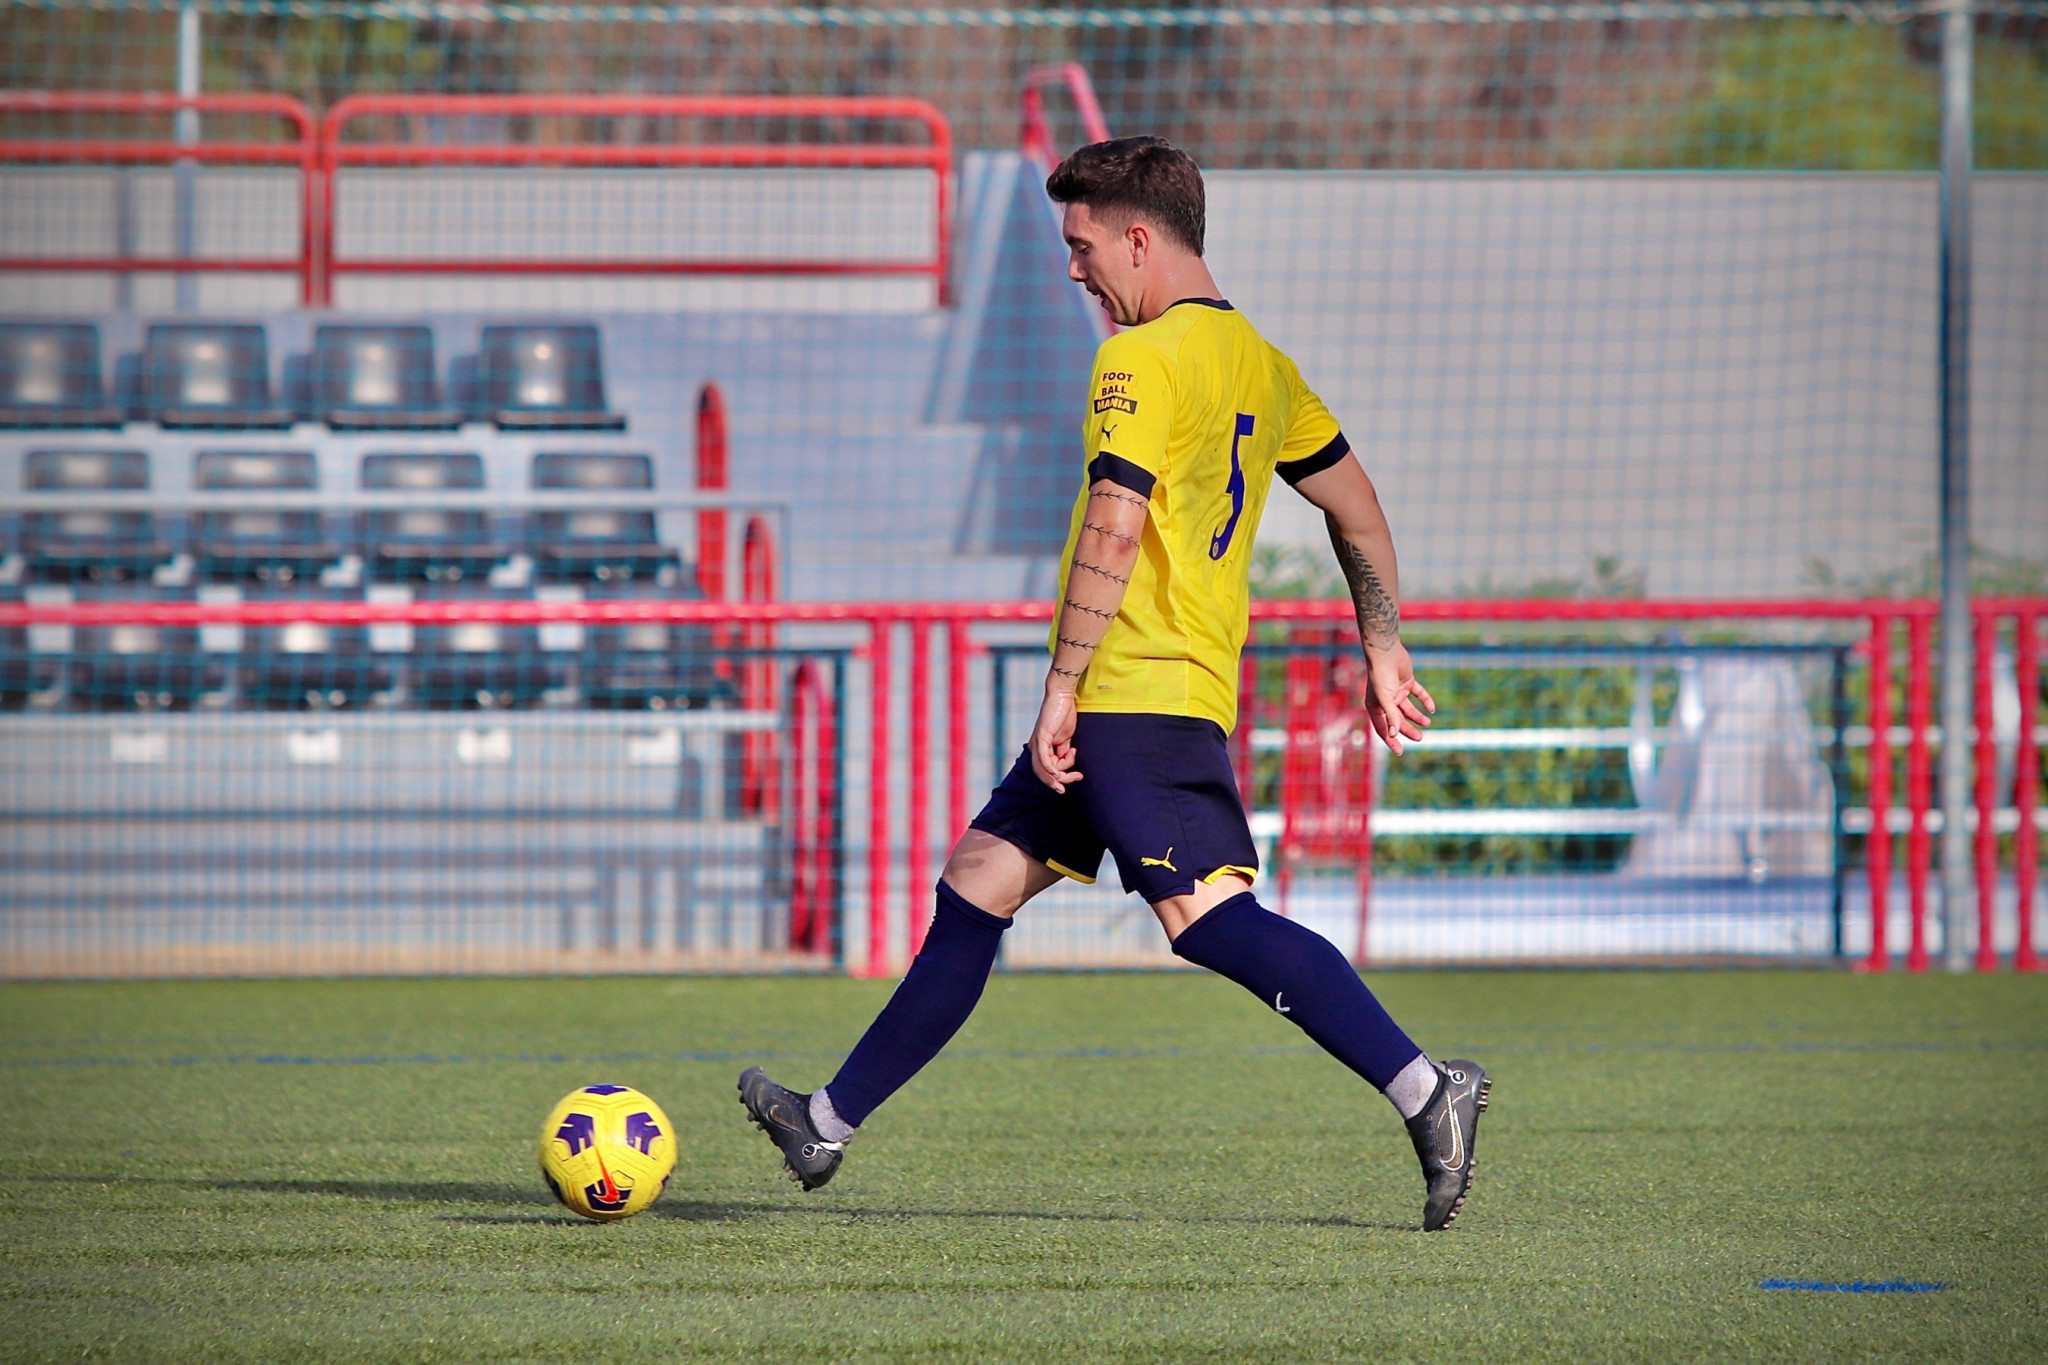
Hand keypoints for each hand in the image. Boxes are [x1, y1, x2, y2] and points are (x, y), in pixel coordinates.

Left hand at [1030, 684, 1081, 791]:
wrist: (1062, 696)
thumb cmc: (1064, 714)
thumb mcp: (1066, 738)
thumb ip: (1065, 751)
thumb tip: (1067, 762)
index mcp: (1041, 748)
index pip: (1045, 771)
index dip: (1057, 780)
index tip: (1074, 780)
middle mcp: (1036, 748)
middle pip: (1042, 774)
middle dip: (1058, 782)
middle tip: (1076, 779)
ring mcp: (1037, 742)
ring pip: (1043, 769)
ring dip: (1059, 775)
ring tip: (1075, 774)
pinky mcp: (1041, 737)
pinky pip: (1043, 758)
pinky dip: (1049, 768)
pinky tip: (1057, 774)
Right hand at [1364, 640, 1434, 754]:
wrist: (1387, 652)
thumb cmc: (1381, 675)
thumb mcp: (1385, 698)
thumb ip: (1391, 716)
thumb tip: (1394, 735)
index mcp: (1375, 706)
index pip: (1383, 728)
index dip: (1391, 740)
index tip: (1400, 752)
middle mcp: (1385, 701)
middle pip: (1398, 720)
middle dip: (1408, 730)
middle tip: (1420, 738)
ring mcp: (1397, 691)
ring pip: (1409, 709)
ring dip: (1417, 717)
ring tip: (1428, 723)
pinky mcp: (1407, 682)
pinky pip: (1418, 694)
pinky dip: (1425, 701)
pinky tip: (1432, 709)